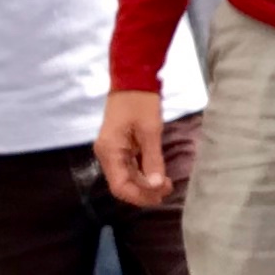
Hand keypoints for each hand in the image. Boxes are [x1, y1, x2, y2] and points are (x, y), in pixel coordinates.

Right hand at [97, 90, 171, 207]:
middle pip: (122, 184)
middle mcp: (107, 154)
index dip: (140, 195)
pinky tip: (158, 175)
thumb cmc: (140, 101)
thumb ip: (152, 160)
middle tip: (168, 189)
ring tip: (166, 185)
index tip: (161, 193)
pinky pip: (129, 168)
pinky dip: (143, 174)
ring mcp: (112, 150)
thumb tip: (156, 185)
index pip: (119, 186)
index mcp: (109, 151)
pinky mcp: (120, 146)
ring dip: (145, 185)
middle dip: (144, 191)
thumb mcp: (150, 130)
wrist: (133, 79)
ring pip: (126, 178)